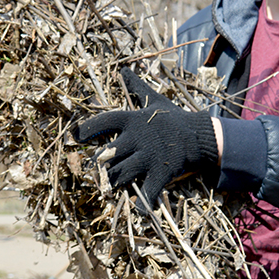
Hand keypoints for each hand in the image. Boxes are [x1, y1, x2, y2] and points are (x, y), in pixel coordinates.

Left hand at [75, 67, 219, 210]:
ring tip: (116, 185)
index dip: (86, 130)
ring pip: (118, 176)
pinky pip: (144, 193)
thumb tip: (123, 69)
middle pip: (105, 156)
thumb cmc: (174, 119)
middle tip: (103, 169)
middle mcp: (136, 138)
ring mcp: (148, 157)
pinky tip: (140, 209)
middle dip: (102, 166)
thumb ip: (137, 87)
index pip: (102, 122)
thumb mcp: (155, 101)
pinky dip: (141, 204)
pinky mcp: (160, 173)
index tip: (75, 137)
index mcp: (133, 120)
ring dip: (114, 183)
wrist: (202, 136)